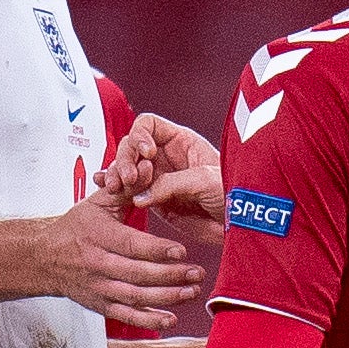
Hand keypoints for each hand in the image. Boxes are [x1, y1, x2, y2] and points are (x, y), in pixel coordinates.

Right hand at [36, 189, 202, 330]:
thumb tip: (148, 169)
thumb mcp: (96, 202)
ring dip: (167, 298)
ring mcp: (99, 287)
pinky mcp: (100, 305)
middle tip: (197, 273)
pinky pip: (126, 316)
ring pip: (135, 297)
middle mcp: (97, 264)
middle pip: (138, 274)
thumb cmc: (74, 228)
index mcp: (98, 236)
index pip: (131, 245)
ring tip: (192, 292)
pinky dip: (149, 321)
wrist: (44, 259)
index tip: (182, 251)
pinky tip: (170, 319)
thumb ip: (125, 189)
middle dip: (170, 276)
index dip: (157, 250)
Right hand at [112, 114, 224, 244]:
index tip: (147, 153)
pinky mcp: (156, 201)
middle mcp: (167, 157)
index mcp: (181, 141)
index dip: (141, 135)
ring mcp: (159, 179)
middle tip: (128, 178)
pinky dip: (116, 189)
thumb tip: (140, 196)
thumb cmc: (234, 193)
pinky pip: (131, 192)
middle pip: (132, 146)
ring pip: (127, 169)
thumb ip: (171, 184)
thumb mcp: (204, 181)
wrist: (242, 222)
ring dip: (116, 174)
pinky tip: (105, 188)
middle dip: (124, 159)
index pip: (148, 125)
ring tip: (113, 186)